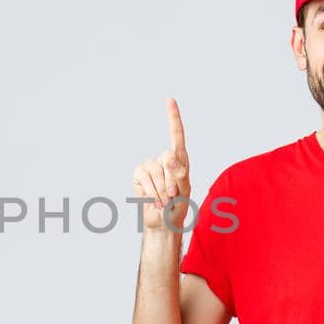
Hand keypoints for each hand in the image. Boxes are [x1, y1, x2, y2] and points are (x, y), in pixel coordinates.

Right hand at [132, 98, 191, 232]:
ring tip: (164, 201)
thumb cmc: (177, 207)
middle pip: (167, 159)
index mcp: (180, 160)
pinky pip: (144, 178)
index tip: (170, 100)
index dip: (173, 118)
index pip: (176, 135)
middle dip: (171, 181)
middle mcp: (164, 159)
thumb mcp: (185, 191)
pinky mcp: (138, 174)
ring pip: (155, 171)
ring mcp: (149, 166)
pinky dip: (150, 192)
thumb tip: (169, 158)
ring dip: (161, 190)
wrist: (162, 223)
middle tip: (173, 197)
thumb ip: (180, 174)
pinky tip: (153, 200)